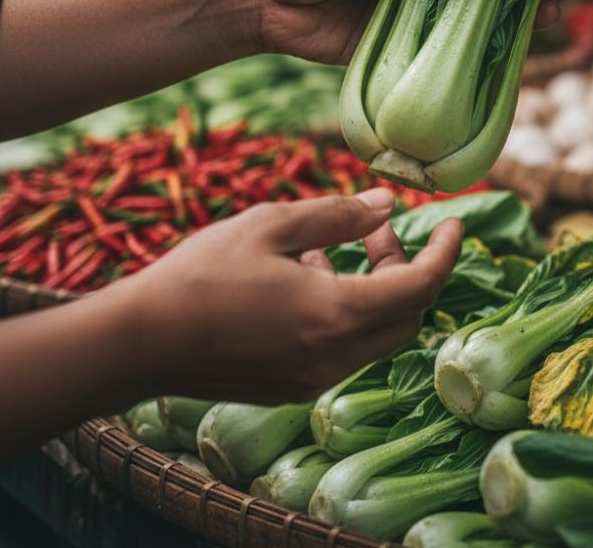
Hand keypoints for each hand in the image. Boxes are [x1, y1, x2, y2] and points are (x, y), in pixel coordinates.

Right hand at [119, 188, 462, 402]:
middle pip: (406, 313)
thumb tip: (387, 205)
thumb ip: (338, 214)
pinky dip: (342, 310)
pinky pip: (341, 347)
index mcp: (338, 314)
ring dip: (370, 287)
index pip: (422, 286)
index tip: (453, 222)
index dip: (445, 251)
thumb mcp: (272, 226)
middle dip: (404, 266)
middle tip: (372, 230)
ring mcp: (312, 379)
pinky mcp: (291, 387)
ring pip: (374, 332)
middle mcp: (335, 357)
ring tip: (323, 247)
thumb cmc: (202, 275)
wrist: (139, 343)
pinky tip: (300, 278)